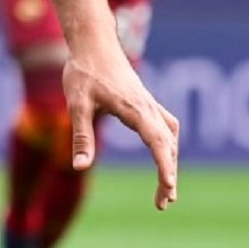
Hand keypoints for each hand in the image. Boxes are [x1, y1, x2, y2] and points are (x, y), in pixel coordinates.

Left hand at [63, 47, 179, 210]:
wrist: (94, 43)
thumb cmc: (83, 71)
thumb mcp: (76, 104)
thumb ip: (81, 136)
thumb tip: (80, 168)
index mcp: (133, 109)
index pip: (157, 142)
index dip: (164, 166)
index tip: (168, 188)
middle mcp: (148, 107)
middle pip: (168, 145)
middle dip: (169, 175)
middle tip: (163, 204)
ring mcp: (150, 104)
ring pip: (170, 137)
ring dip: (171, 162)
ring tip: (166, 189)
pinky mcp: (147, 101)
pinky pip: (167, 127)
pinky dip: (169, 145)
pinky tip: (166, 155)